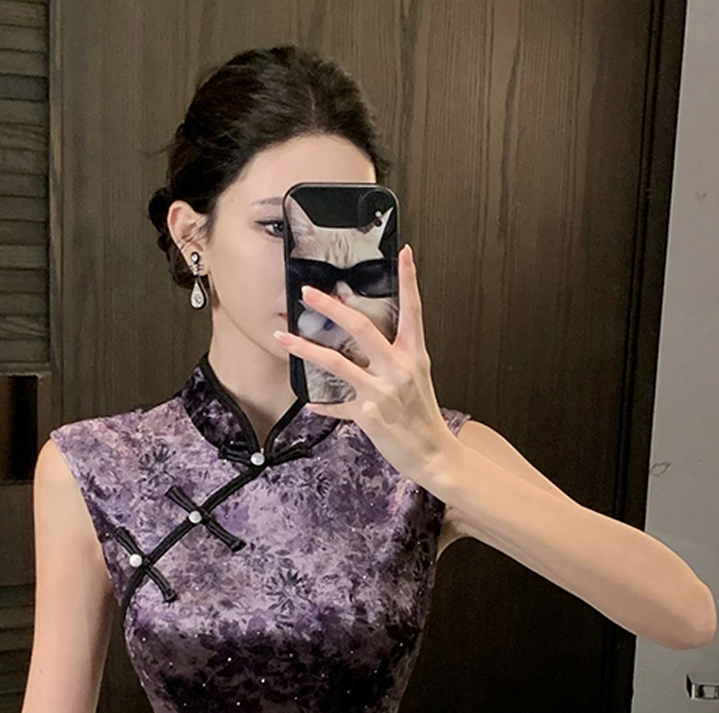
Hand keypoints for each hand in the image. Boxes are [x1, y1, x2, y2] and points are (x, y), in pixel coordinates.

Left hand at [272, 243, 457, 484]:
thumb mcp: (417, 379)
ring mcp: (382, 391)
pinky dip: (323, 405)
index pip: (413, 310)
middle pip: (361, 328)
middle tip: (309, 293)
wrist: (434, 455)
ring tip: (284, 337)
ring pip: (336, 363)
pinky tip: (310, 402)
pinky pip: (337, 406)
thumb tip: (367, 344)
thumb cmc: (424, 418)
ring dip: (306, 348)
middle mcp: (398, 368)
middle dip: (332, 307)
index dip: (410, 280)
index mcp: (414, 356)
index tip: (405, 252)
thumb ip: (395, 358)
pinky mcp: (368, 415)